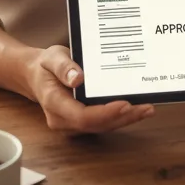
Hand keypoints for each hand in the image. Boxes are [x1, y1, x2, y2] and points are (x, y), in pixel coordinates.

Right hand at [27, 46, 154, 132]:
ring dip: (126, 120)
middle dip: (122, 118)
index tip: (125, 104)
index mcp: (54, 102)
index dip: (105, 113)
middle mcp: (62, 119)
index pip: (81, 116)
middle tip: (145, 108)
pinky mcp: (82, 122)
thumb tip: (78, 78)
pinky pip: (102, 123)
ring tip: (147, 109)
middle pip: (96, 125)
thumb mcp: (51, 57)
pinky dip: (121, 118)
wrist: (37, 75)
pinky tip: (138, 110)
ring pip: (102, 127)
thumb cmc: (46, 65)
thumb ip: (63, 67)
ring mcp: (72, 124)